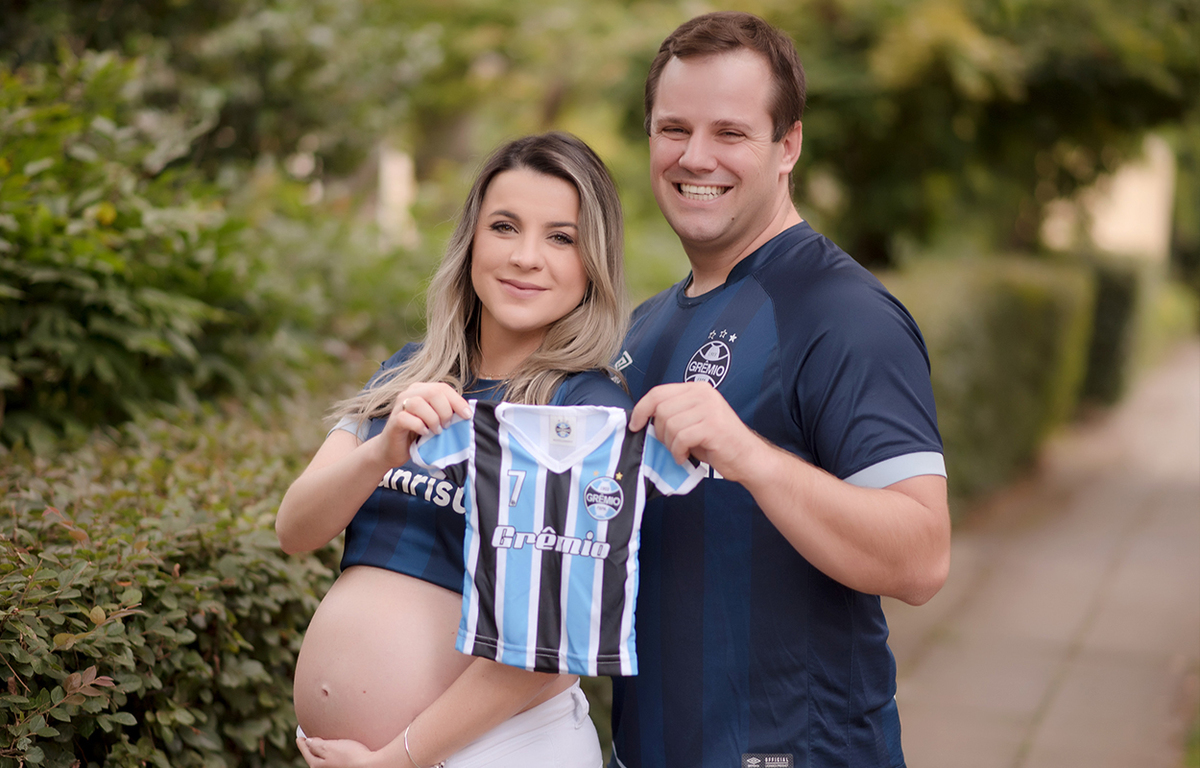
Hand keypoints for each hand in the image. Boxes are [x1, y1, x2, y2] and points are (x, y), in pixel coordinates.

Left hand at [297, 735, 376, 767]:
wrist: (369, 765)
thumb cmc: (349, 756)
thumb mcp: (329, 748)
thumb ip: (317, 745)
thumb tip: (308, 742)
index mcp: (317, 765)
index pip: (306, 752)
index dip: (302, 744)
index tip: (299, 738)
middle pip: (313, 757)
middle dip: (310, 748)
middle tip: (308, 740)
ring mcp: (334, 767)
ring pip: (323, 759)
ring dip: (320, 751)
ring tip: (320, 743)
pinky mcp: (343, 765)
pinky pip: (332, 759)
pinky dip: (329, 753)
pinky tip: (334, 750)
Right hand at [375, 383, 471, 467]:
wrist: (393, 450)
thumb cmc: (418, 434)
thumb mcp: (436, 420)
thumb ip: (447, 412)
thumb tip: (467, 412)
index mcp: (422, 390)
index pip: (443, 388)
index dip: (457, 401)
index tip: (467, 415)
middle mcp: (409, 393)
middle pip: (433, 392)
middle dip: (445, 411)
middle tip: (447, 425)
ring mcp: (399, 406)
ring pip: (418, 403)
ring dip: (432, 419)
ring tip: (436, 431)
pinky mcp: (393, 420)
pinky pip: (406, 418)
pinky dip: (419, 427)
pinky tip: (424, 434)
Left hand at [630, 382, 764, 482]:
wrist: (747, 458)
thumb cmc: (717, 443)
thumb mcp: (693, 421)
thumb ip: (673, 413)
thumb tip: (643, 419)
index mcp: (697, 389)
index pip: (658, 392)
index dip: (641, 409)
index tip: (635, 424)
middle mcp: (703, 394)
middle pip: (661, 410)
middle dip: (660, 432)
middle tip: (672, 445)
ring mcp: (709, 408)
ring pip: (670, 425)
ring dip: (670, 444)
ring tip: (682, 450)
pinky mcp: (712, 426)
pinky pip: (681, 438)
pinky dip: (678, 452)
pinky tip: (685, 456)